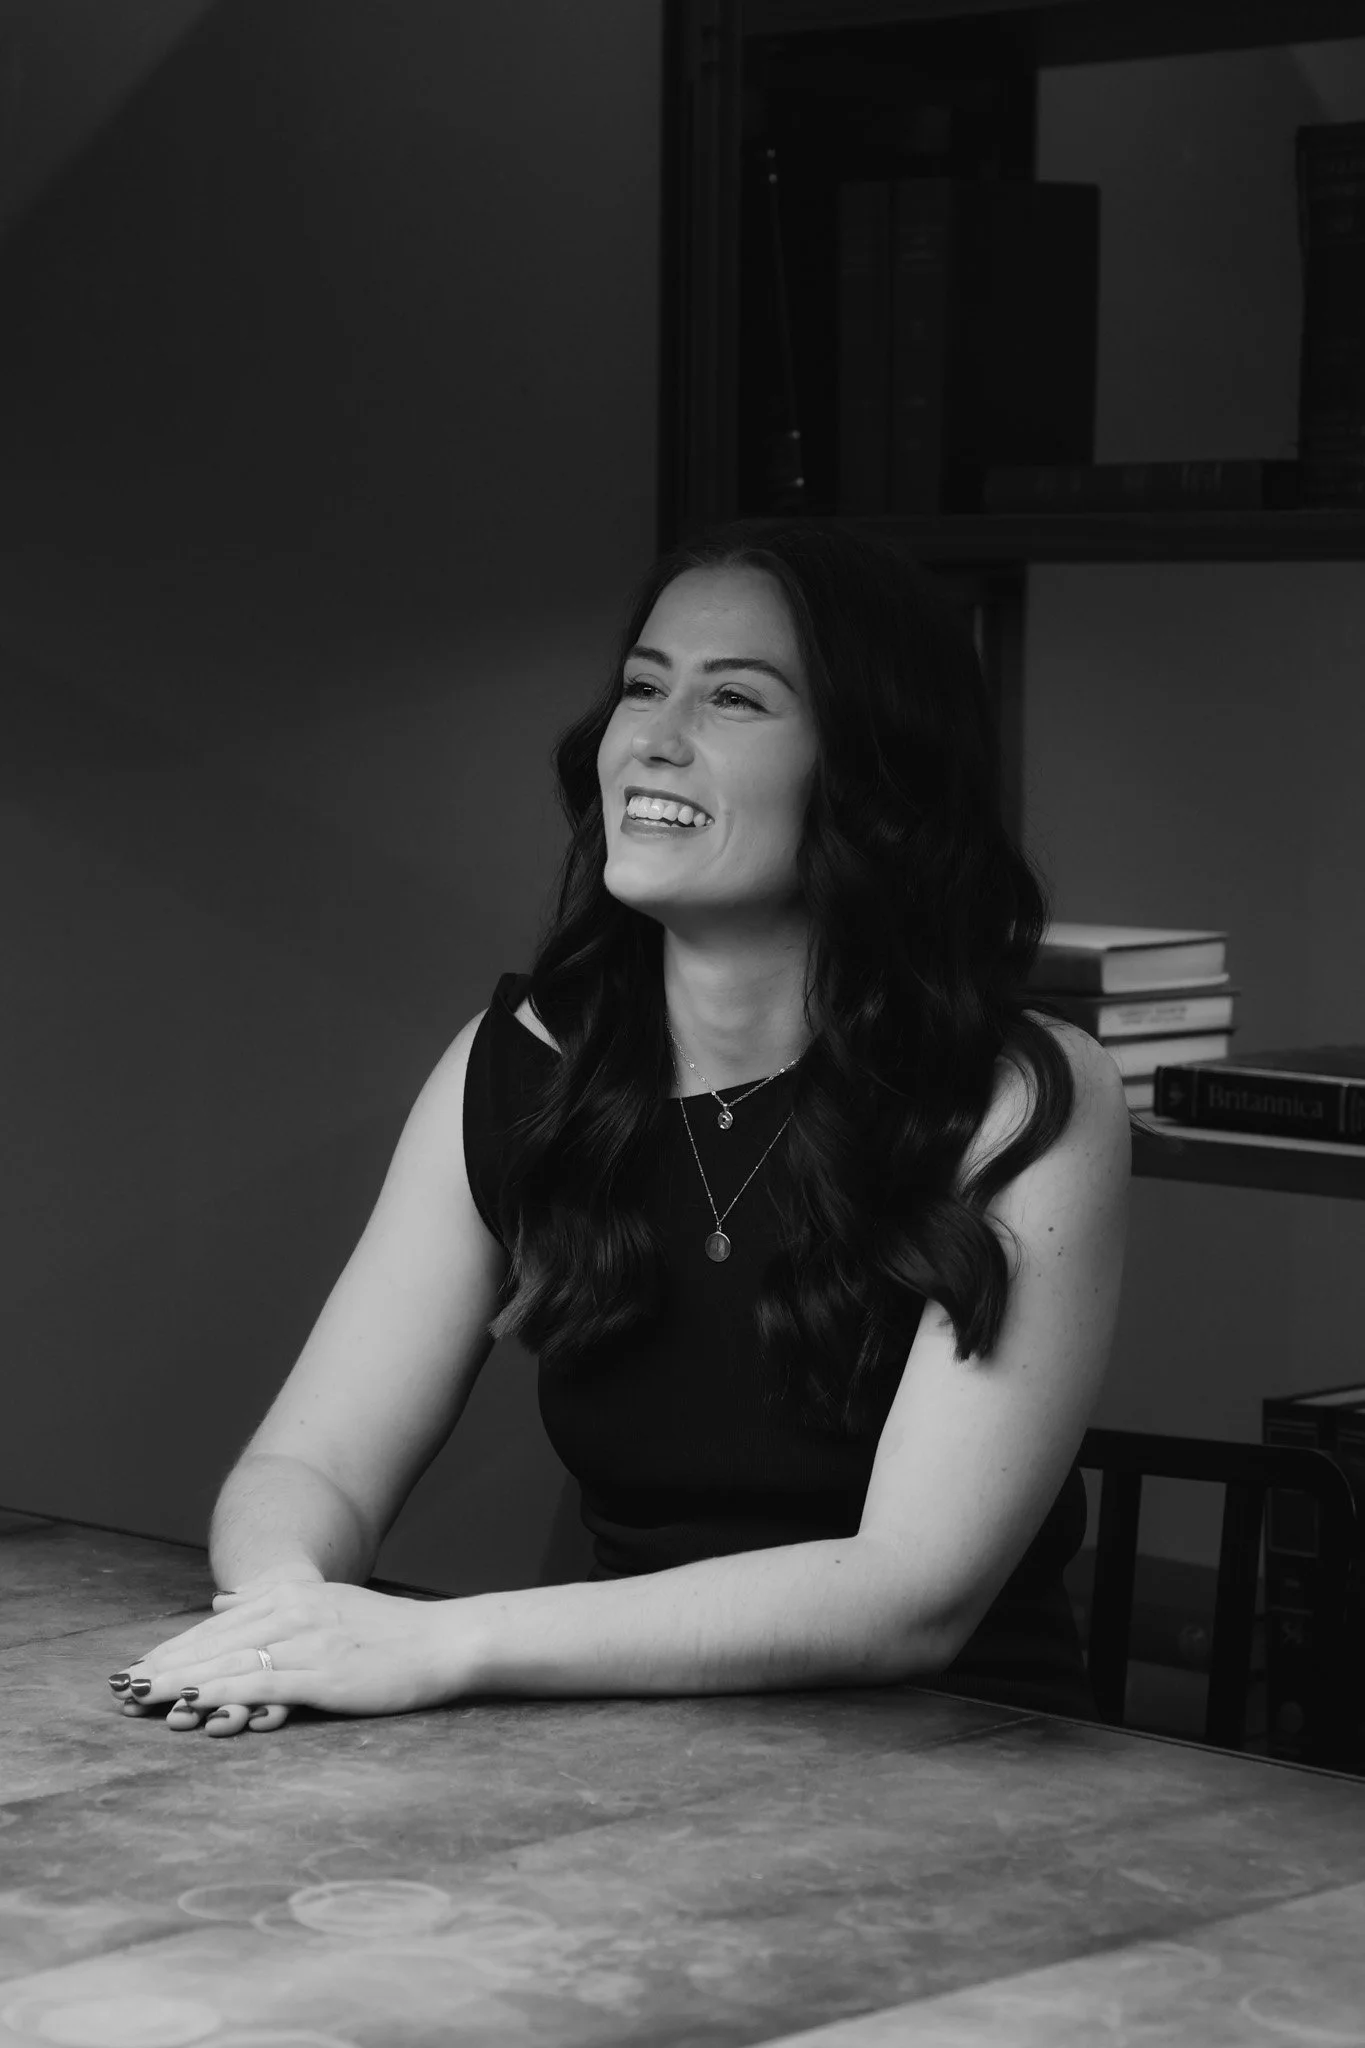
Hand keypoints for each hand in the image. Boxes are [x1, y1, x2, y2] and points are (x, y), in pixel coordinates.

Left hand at [109, 1574, 463, 1737]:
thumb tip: (222, 1603)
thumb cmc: (388, 1632)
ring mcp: (309, 1642)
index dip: (175, 1648)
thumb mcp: (327, 1605)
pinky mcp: (324, 1673)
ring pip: (232, 1664)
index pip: (220, 1627)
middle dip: (166, 1665)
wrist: (444, 1641)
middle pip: (216, 1643)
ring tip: (143, 1697)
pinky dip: (224, 1694)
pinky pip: (264, 1685)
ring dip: (182, 1682)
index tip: (138, 1666)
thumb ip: (271, 1604)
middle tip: (122, 1686)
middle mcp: (294, 1613)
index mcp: (293, 1598)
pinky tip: (196, 1705)